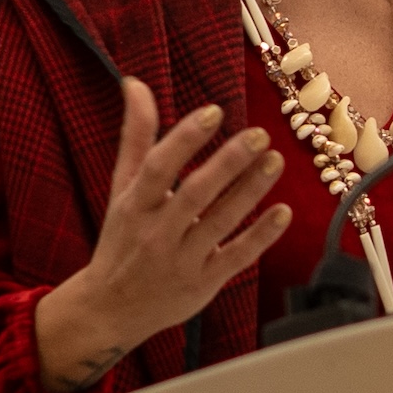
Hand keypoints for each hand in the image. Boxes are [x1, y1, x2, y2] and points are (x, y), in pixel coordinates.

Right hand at [33, 80, 291, 392]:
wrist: (109, 309)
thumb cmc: (122, 239)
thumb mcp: (123, 189)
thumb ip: (136, 138)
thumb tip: (134, 83)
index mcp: (134, 206)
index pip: (159, 168)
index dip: (185, 138)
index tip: (214, 112)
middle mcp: (156, 233)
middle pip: (195, 195)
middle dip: (228, 163)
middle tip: (259, 135)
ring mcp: (181, 261)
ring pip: (220, 223)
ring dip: (250, 190)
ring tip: (276, 160)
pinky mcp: (203, 284)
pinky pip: (236, 258)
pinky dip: (261, 236)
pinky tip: (283, 211)